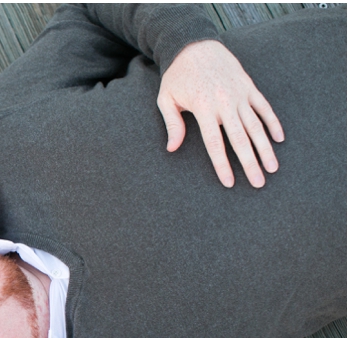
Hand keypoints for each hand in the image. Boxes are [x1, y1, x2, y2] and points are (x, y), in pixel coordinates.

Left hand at [158, 39, 283, 188]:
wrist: (196, 45)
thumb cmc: (177, 76)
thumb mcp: (166, 99)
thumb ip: (172, 124)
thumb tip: (172, 149)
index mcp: (204, 108)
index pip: (215, 143)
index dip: (223, 165)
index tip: (230, 183)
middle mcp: (225, 102)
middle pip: (240, 139)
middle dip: (250, 163)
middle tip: (259, 183)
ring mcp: (240, 94)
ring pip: (256, 125)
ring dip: (266, 148)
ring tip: (273, 168)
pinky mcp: (249, 86)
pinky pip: (264, 107)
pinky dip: (273, 122)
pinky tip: (279, 139)